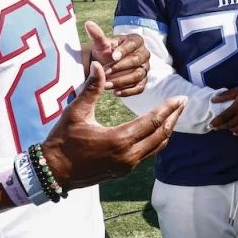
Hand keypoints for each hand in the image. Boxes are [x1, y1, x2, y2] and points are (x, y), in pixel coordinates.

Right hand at [41, 62, 184, 189]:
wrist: (53, 172)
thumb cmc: (63, 140)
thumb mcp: (76, 112)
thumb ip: (91, 89)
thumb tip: (99, 65)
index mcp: (119, 140)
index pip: (152, 122)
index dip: (168, 108)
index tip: (180, 98)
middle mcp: (127, 156)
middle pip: (160, 135)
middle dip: (173, 117)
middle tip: (184, 102)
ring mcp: (126, 166)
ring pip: (156, 147)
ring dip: (167, 129)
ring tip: (175, 115)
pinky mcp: (123, 171)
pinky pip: (148, 154)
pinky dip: (157, 141)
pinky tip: (158, 130)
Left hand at [85, 20, 149, 96]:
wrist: (106, 65)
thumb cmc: (105, 52)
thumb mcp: (100, 44)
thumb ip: (96, 35)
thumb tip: (88, 23)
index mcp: (136, 41)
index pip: (133, 44)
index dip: (124, 50)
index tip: (113, 56)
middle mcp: (143, 54)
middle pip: (136, 61)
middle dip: (120, 67)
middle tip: (104, 73)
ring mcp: (144, 68)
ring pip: (138, 75)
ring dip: (122, 81)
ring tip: (106, 85)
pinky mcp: (143, 81)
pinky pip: (140, 87)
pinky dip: (128, 91)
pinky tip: (115, 92)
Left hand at [210, 82, 237, 137]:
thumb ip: (226, 95)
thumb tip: (213, 100)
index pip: (224, 117)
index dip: (216, 122)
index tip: (210, 125)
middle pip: (229, 125)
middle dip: (220, 127)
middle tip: (216, 128)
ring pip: (236, 130)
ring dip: (230, 130)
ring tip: (227, 128)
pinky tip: (236, 132)